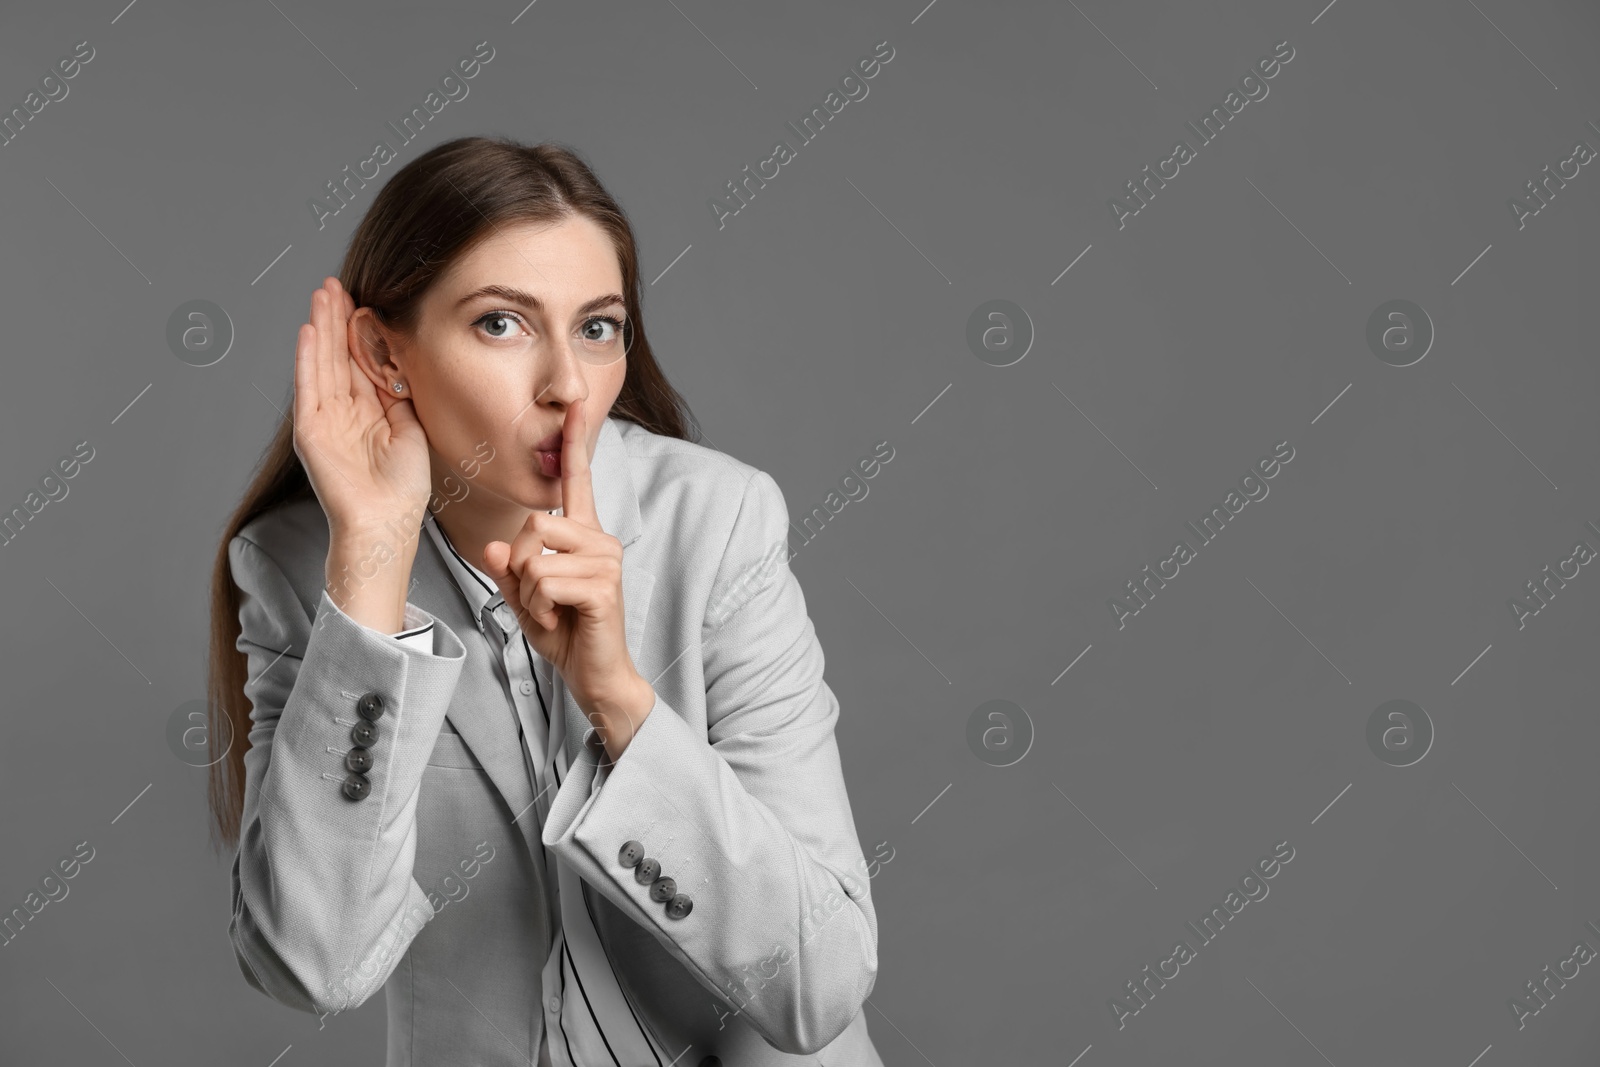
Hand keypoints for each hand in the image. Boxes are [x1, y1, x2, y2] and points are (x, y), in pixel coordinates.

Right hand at [293, 277, 431, 537]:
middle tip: (333, 283)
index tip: (359, 298)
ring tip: (320, 295)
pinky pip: (307, 388)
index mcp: (366, 411)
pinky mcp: (310, 431)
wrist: (386, 523)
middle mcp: (342, 412)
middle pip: (336, 355)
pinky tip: (307, 331)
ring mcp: (324, 420)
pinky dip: (306, 359)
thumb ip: (399, 396)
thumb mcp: (409, 429)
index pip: (357, 361)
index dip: (356, 330)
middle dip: (334, 319)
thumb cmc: (402, 487)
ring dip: (319, 328)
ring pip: (320, 363)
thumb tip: (397, 362)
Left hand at [483, 403, 653, 745]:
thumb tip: (493, 548)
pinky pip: (544, 580)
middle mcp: (600, 539)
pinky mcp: (603, 586)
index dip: (575, 442)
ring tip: (552, 611)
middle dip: (519, 565)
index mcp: (584, 535)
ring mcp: (605, 561)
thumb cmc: (567, 634)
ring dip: (529, 591)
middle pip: (533, 523)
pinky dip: (539, 607)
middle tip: (537, 597)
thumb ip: (510, 570)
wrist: (596, 676)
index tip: (576, 405)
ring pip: (534, 554)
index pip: (578, 481)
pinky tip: (560, 620)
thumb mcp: (526, 599)